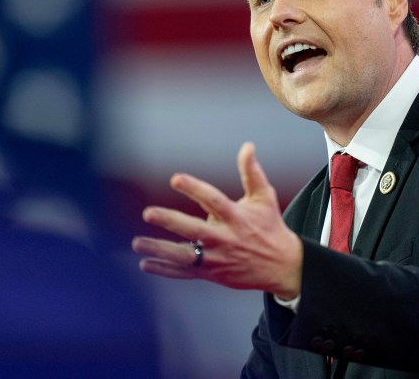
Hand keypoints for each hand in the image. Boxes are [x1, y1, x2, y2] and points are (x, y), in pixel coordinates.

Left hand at [131, 142, 302, 298]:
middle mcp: (225, 238)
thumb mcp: (264, 197)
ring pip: (185, 256)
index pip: (212, 200)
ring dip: (160, 250)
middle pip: (194, 230)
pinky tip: (144, 264)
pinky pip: (185, 273)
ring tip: (136, 243)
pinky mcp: (213, 273)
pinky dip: (165, 270)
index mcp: (236, 217)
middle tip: (148, 213)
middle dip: (170, 221)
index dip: (194, 188)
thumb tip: (247, 145)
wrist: (282, 266)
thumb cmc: (270, 226)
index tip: (175, 178)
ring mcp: (218, 258)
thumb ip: (252, 172)